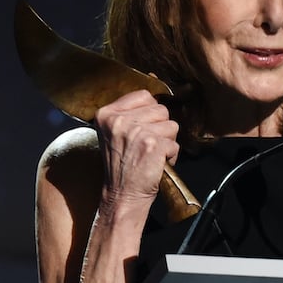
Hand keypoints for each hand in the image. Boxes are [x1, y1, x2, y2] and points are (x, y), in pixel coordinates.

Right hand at [93, 90, 179, 211]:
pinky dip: (171, 156)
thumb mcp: (115, 133)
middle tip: (146, 145)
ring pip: (171, 125)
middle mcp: (119, 121)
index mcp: (106, 114)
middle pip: (160, 109)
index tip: (145, 127)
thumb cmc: (121, 166)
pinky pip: (175, 144)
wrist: (122, 195)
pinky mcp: (152, 145)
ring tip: (151, 154)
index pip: (144, 95)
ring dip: (167, 142)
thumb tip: (155, 88)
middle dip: (160, 128)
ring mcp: (136, 132)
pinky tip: (156, 164)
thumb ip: (130, 112)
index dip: (151, 112)